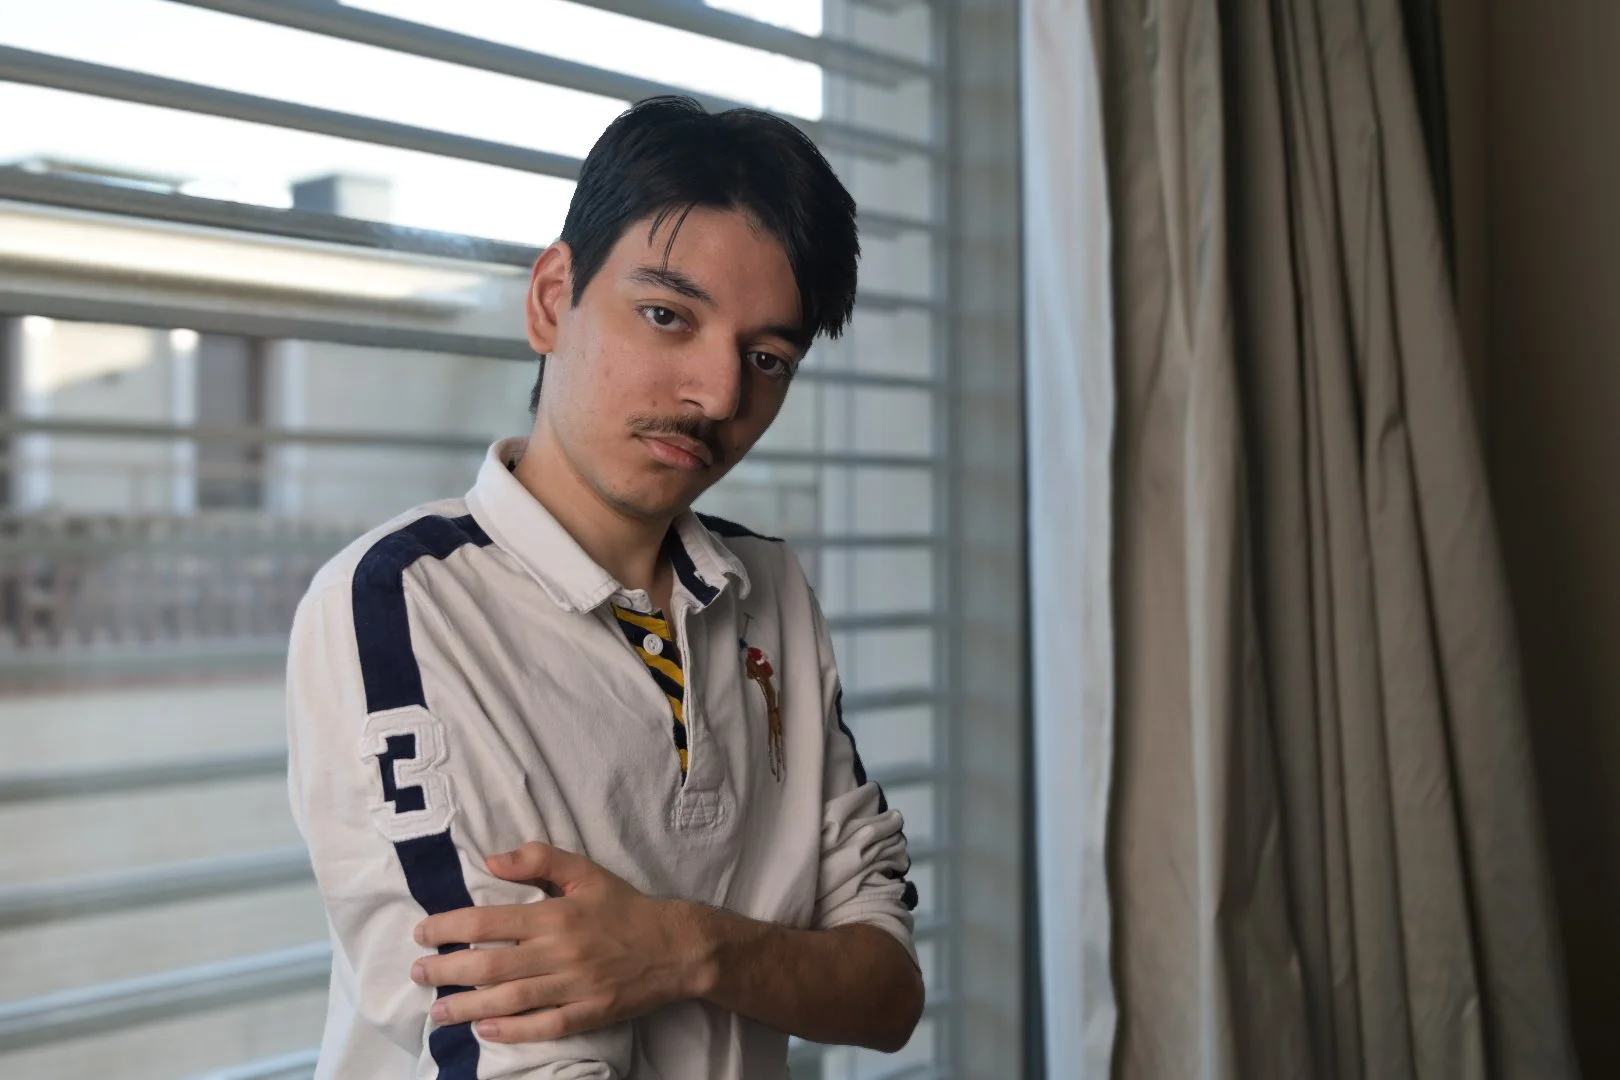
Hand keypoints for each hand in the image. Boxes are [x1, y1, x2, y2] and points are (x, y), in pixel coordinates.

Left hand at [410, 842, 707, 1041]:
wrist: (676, 947)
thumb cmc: (626, 907)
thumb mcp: (587, 872)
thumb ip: (540, 860)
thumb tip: (492, 859)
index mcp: (556, 915)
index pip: (489, 920)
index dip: (449, 927)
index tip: (422, 933)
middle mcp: (560, 952)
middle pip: (490, 964)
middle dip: (447, 971)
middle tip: (417, 974)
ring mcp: (574, 987)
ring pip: (510, 999)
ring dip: (468, 1006)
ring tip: (438, 1011)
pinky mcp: (589, 1014)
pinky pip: (545, 1026)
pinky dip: (513, 1031)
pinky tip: (486, 1031)